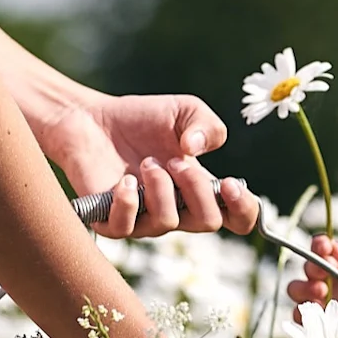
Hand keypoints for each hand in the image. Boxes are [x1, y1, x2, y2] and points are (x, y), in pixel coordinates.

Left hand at [34, 93, 258, 238]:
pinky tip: (125, 180)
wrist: (93, 118)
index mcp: (201, 190)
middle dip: (196, 188)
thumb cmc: (142, 119)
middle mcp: (178, 211)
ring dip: (160, 187)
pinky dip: (129, 201)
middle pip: (208, 222)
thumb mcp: (185, 110)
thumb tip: (195, 150)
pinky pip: (126, 227)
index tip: (231, 183)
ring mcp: (145, 220)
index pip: (238, 219)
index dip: (244, 209)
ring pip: (168, 223)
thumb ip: (207, 125)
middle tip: (175, 160)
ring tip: (145, 162)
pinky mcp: (111, 221)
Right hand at [286, 235, 337, 313]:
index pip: (319, 247)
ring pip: (297, 291)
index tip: (324, 247)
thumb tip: (331, 245)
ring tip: (322, 293)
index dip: (319, 245)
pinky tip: (320, 314)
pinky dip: (306, 314)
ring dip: (305, 290)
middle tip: (325, 274)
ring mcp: (317, 296)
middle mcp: (321, 275)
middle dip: (313, 269)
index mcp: (333, 257)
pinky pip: (301, 317)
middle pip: (306, 268)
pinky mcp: (317, 318)